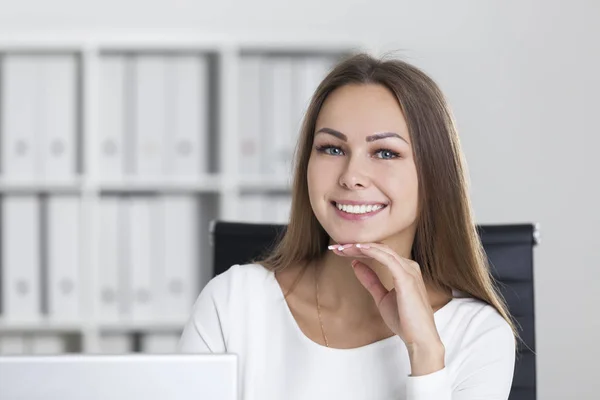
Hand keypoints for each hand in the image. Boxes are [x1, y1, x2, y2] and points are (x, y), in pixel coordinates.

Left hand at [329, 242, 444, 374]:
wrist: (419, 339)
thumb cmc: (404, 320)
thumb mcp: (382, 297)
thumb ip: (371, 280)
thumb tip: (355, 264)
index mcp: (405, 270)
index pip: (381, 253)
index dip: (360, 250)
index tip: (341, 250)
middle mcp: (409, 267)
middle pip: (380, 249)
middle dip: (357, 246)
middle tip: (337, 247)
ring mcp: (409, 271)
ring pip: (382, 251)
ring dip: (361, 247)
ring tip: (343, 247)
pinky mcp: (406, 278)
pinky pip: (387, 259)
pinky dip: (372, 251)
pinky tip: (359, 248)